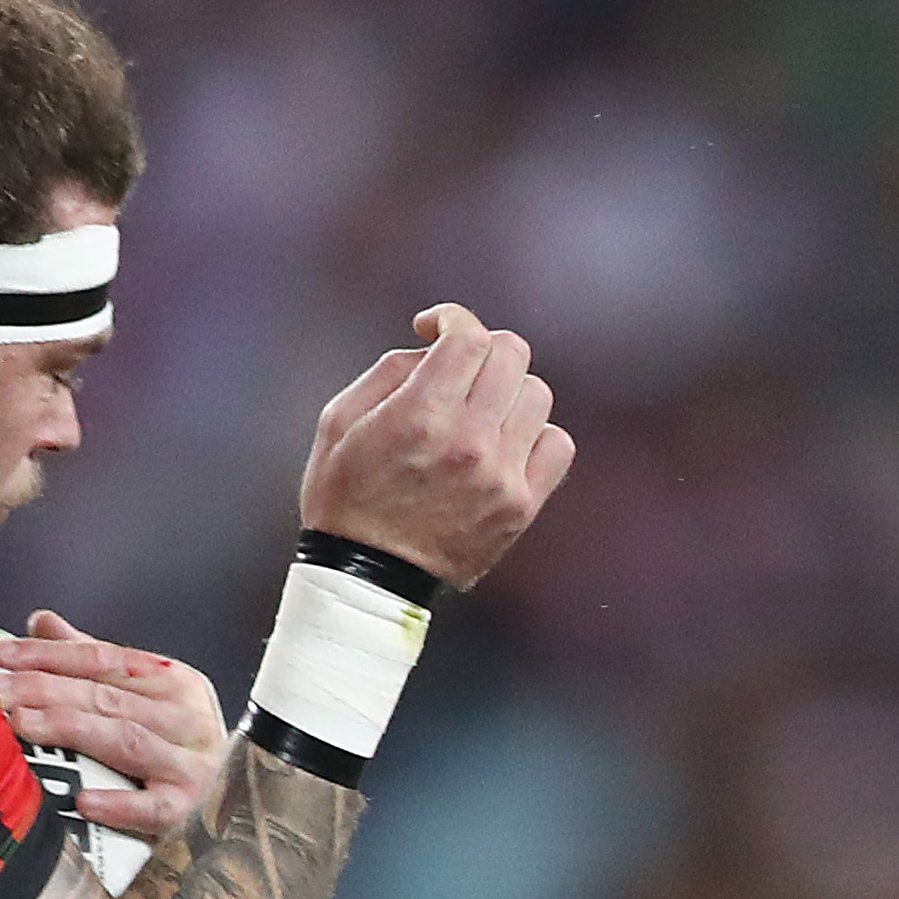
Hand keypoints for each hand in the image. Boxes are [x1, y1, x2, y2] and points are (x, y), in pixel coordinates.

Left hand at [0, 612, 226, 837]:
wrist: (242, 803)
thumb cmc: (181, 748)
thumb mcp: (148, 696)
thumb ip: (94, 660)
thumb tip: (42, 622)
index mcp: (173, 682)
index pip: (104, 659)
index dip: (50, 654)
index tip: (1, 654)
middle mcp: (186, 718)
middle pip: (107, 696)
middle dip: (45, 689)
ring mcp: (191, 766)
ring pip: (125, 740)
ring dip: (71, 730)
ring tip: (22, 726)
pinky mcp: (190, 812)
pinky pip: (153, 807)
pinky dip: (120, 803)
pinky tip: (83, 800)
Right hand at [300, 303, 575, 590]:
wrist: (366, 580)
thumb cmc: (345, 497)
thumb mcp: (341, 421)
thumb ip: (391, 371)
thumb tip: (435, 346)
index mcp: (420, 415)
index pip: (468, 335)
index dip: (454, 318)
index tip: (437, 328)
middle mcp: (468, 442)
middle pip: (512, 354)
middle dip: (482, 348)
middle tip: (459, 368)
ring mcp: (501, 476)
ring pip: (537, 395)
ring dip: (508, 390)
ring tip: (479, 411)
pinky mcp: (521, 507)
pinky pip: (557, 445)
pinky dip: (536, 434)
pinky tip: (506, 443)